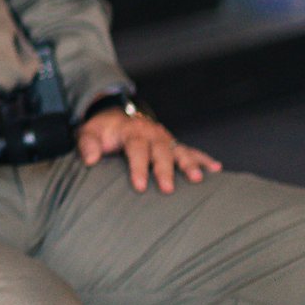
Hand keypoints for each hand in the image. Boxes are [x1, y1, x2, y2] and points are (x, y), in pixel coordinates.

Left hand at [77, 108, 221, 192]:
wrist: (115, 115)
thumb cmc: (102, 131)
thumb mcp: (88, 133)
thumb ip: (87, 145)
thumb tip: (90, 160)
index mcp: (131, 131)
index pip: (136, 148)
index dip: (138, 167)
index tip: (139, 186)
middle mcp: (151, 133)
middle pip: (160, 151)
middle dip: (165, 170)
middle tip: (168, 189)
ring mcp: (164, 138)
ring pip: (179, 150)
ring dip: (190, 164)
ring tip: (197, 179)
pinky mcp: (172, 144)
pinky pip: (190, 150)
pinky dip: (204, 159)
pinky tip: (217, 168)